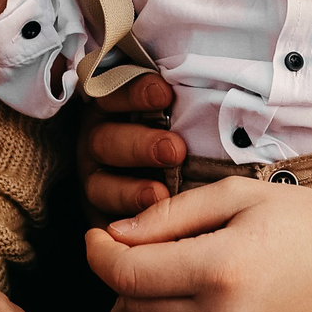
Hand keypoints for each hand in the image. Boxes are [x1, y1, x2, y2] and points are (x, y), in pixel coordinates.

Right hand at [76, 74, 184, 217]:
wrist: (191, 191)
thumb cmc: (191, 135)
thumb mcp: (183, 112)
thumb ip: (187, 100)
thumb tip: (212, 83)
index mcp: (113, 107)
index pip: (112, 92)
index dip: (132, 92)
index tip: (164, 94)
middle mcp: (101, 142)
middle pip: (104, 140)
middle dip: (139, 145)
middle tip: (174, 150)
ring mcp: (98, 181)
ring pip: (99, 185)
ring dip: (129, 190)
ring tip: (159, 194)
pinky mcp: (102, 217)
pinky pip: (104, 223)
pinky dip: (124, 224)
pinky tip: (148, 228)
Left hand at [85, 180, 311, 311]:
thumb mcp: (242, 196)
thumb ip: (170, 215)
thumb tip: (115, 235)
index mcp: (219, 269)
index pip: (125, 274)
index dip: (100, 254)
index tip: (96, 237)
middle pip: (137, 305)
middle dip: (129, 274)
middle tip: (144, 244)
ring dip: (169, 298)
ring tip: (208, 264)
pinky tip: (242, 295)